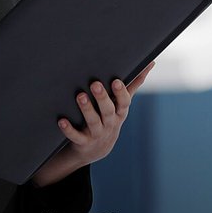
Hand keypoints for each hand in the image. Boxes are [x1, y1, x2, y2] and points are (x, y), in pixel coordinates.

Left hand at [32, 62, 153, 186]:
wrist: (97, 149)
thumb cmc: (110, 117)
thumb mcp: (122, 103)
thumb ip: (134, 84)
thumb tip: (150, 63)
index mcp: (120, 112)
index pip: (123, 102)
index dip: (120, 93)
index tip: (116, 81)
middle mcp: (110, 123)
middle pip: (108, 111)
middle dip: (102, 98)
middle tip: (95, 84)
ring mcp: (97, 133)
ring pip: (93, 122)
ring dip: (86, 109)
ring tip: (80, 96)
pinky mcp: (83, 142)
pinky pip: (76, 136)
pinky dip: (69, 129)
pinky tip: (61, 120)